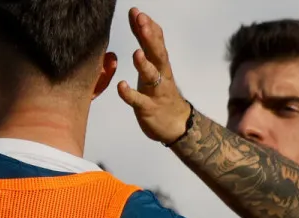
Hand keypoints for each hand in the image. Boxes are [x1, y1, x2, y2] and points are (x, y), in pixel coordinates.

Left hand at [115, 8, 194, 144]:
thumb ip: (145, 42)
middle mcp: (160, 74)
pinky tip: (121, 86)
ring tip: (136, 53)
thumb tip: (138, 18)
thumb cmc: (161, 91)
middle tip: (142, 21)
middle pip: (157, 53)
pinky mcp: (148, 108)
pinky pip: (139, 101)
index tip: (137, 12)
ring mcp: (155, 91)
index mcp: (160, 62)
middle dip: (149, 37)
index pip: (156, 40)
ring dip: (144, 64)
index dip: (147, 26)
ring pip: (151, 76)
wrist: (177, 124)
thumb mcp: (154, 64)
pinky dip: (130, 94)